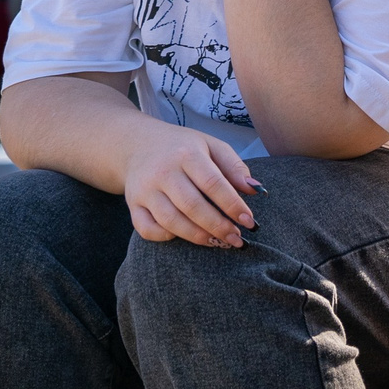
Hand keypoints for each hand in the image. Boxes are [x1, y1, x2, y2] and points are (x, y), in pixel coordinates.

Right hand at [119, 121, 260, 246]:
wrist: (138, 145)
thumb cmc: (183, 148)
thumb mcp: (211, 145)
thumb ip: (234, 166)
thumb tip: (255, 190)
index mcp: (187, 154)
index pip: (213, 184)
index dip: (233, 205)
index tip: (249, 221)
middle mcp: (163, 172)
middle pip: (192, 206)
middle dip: (218, 226)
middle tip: (237, 239)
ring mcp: (145, 190)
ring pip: (170, 221)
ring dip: (197, 236)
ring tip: (218, 242)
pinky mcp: (132, 205)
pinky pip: (146, 229)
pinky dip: (166, 237)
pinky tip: (185, 236)